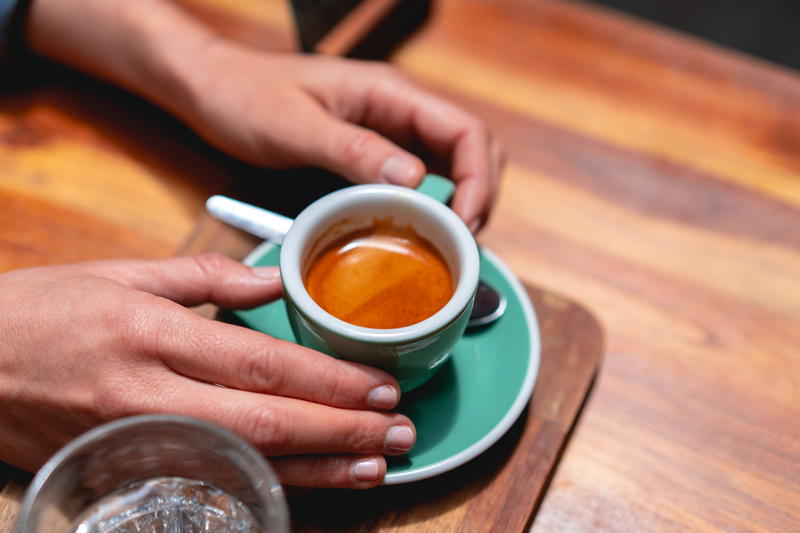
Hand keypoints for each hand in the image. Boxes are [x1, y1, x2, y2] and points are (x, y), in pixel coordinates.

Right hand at [0, 254, 413, 487]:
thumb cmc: (42, 312)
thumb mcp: (118, 274)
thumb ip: (204, 277)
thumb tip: (274, 280)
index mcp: (152, 331)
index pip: (261, 361)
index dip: (329, 378)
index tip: (380, 383)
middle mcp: (149, 391)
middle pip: (267, 419)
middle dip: (343, 428)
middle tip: (400, 429)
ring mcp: (136, 440)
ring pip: (246, 461)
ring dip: (320, 467)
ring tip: (378, 463)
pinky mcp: (124, 470)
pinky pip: (212, 481)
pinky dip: (269, 486)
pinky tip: (312, 486)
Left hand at [26, 0, 502, 230]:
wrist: (213, 87)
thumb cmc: (245, 95)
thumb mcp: (295, 125)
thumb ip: (353, 149)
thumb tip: (413, 181)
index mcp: (389, 93)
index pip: (465, 130)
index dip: (478, 180)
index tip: (466, 224)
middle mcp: (399, 109)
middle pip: (472, 148)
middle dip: (480, 194)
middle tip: (463, 242)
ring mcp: (389, 129)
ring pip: (453, 163)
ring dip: (462, 201)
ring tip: (449, 243)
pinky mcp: (374, 149)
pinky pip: (422, 176)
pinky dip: (434, 204)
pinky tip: (420, 230)